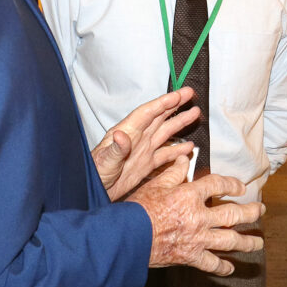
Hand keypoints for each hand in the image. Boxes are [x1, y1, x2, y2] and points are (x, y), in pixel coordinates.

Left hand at [91, 87, 198, 201]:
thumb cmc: (93, 173)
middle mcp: (137, 139)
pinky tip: (188, 147)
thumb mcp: (103, 161)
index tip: (178, 95)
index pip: (148, 113)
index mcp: (127, 133)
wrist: (91, 192)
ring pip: (165, 133)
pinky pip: (165, 155)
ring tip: (194, 114)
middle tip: (189, 94)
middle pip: (159, 117)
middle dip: (175, 105)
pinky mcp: (145, 165)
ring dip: (179, 123)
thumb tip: (121, 135)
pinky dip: (177, 151)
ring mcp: (142, 151)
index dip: (163, 103)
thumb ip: (114, 149)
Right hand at [128, 155, 265, 275]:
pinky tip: (231, 268)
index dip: (232, 184)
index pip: (218, 185)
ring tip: (259, 242)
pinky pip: (211, 264)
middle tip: (261, 211)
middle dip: (251, 213)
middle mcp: (199, 217)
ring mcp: (197, 239)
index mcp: (191, 196)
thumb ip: (173, 172)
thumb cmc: (139, 209)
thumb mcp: (155, 184)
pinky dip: (222, 267)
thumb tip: (185, 157)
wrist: (128, 238)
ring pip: (230, 241)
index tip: (241, 186)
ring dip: (247, 242)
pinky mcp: (190, 257)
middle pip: (233, 215)